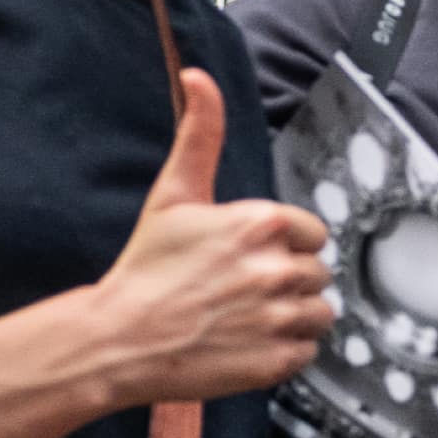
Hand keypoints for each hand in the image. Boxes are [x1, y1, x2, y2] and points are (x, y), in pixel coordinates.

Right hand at [101, 70, 333, 405]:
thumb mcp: (173, 194)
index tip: (249, 257)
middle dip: (286, 280)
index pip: (312, 234)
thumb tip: (198, 76)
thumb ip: (199, 133)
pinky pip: (308, 352)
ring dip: (292, 316)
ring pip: (319, 314)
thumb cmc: (146, 268)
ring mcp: (279, 317)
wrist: (118, 339)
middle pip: (317, 274)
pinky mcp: (276, 360)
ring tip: (247, 317)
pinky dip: (284, 350)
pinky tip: (247, 342)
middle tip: (240, 290)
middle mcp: (278, 269)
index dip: (284, 247)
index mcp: (263, 223)